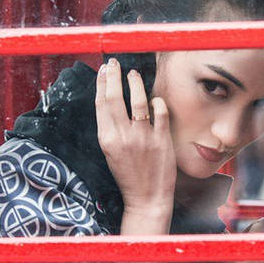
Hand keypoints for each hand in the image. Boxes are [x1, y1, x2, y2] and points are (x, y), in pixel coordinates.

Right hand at [95, 58, 175, 214]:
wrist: (147, 199)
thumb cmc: (129, 176)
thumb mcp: (111, 153)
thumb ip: (111, 129)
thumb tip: (110, 103)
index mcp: (107, 139)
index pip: (101, 104)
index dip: (102, 83)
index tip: (104, 70)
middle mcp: (123, 136)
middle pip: (115, 97)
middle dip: (114, 76)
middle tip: (115, 64)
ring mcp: (143, 138)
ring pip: (138, 100)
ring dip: (135, 83)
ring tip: (133, 75)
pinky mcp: (162, 140)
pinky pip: (160, 112)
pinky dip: (157, 102)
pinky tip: (155, 99)